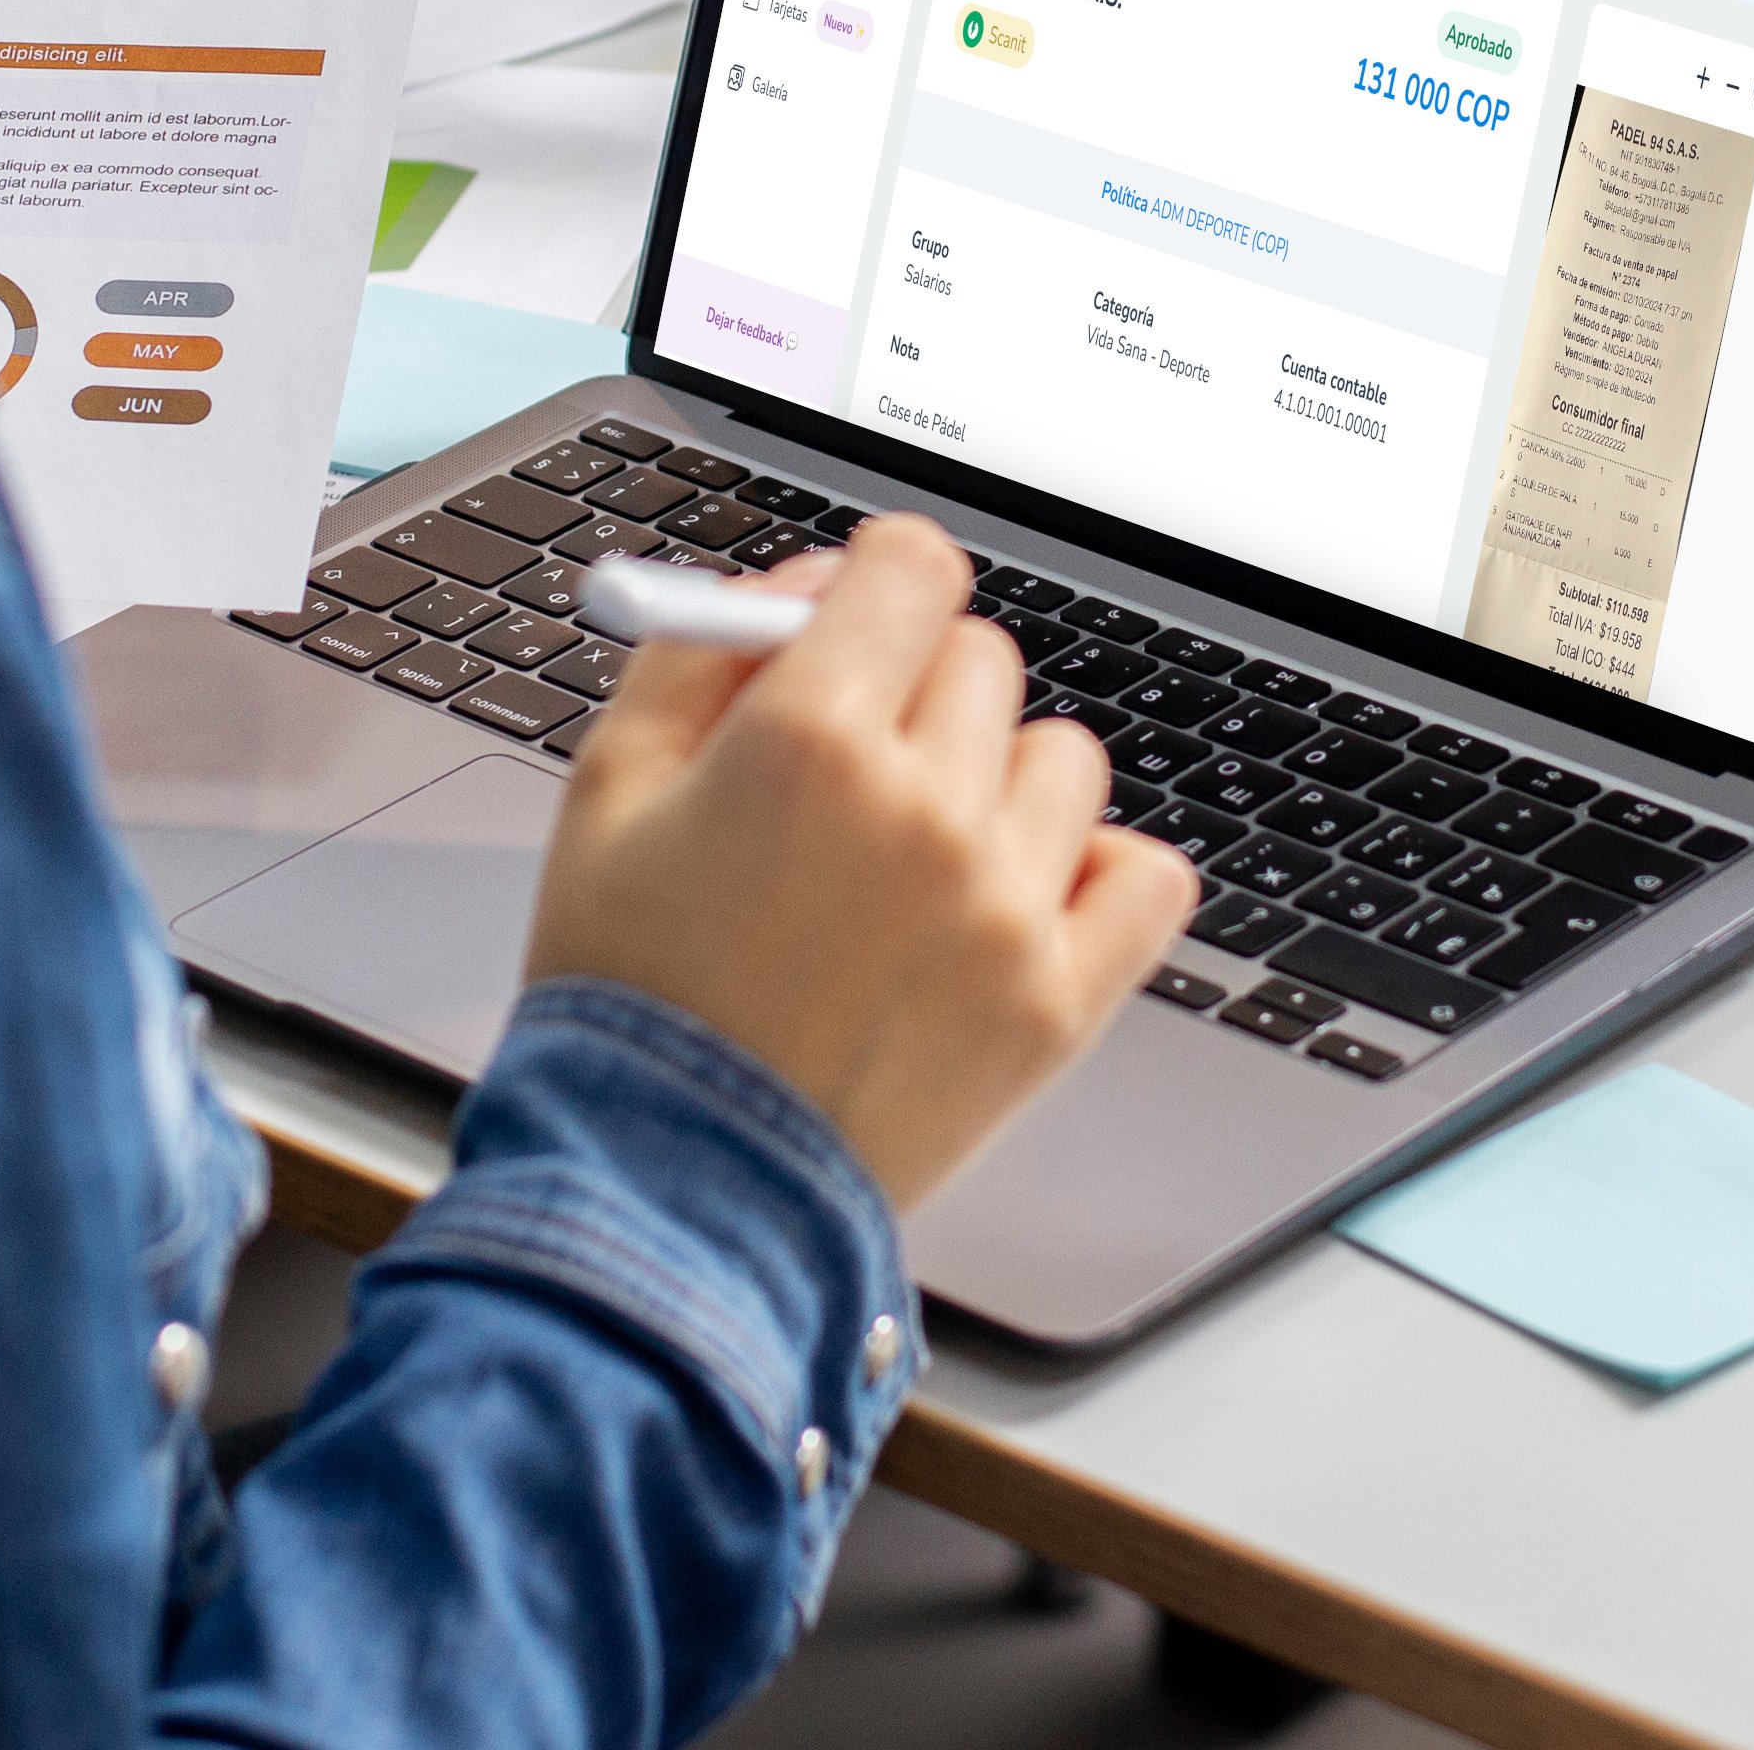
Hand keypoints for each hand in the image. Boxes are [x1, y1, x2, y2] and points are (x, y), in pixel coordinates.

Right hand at [525, 519, 1199, 1204]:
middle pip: (978, 658)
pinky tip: (1018, 901)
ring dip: (1000, 783)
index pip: (913, 566)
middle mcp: (925, 808)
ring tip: (919, 859)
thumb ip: (699, 655)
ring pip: (1061, 758)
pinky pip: (1145, 876)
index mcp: (809, 739)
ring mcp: (1005, 907)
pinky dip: (1097, 876)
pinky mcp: (1058, 1002)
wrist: (673, 1188)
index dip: (878, 586)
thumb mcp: (608, 794)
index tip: (859, 626)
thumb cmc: (632, 997)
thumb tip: (802, 583)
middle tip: (851, 777)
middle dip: (915, 692)